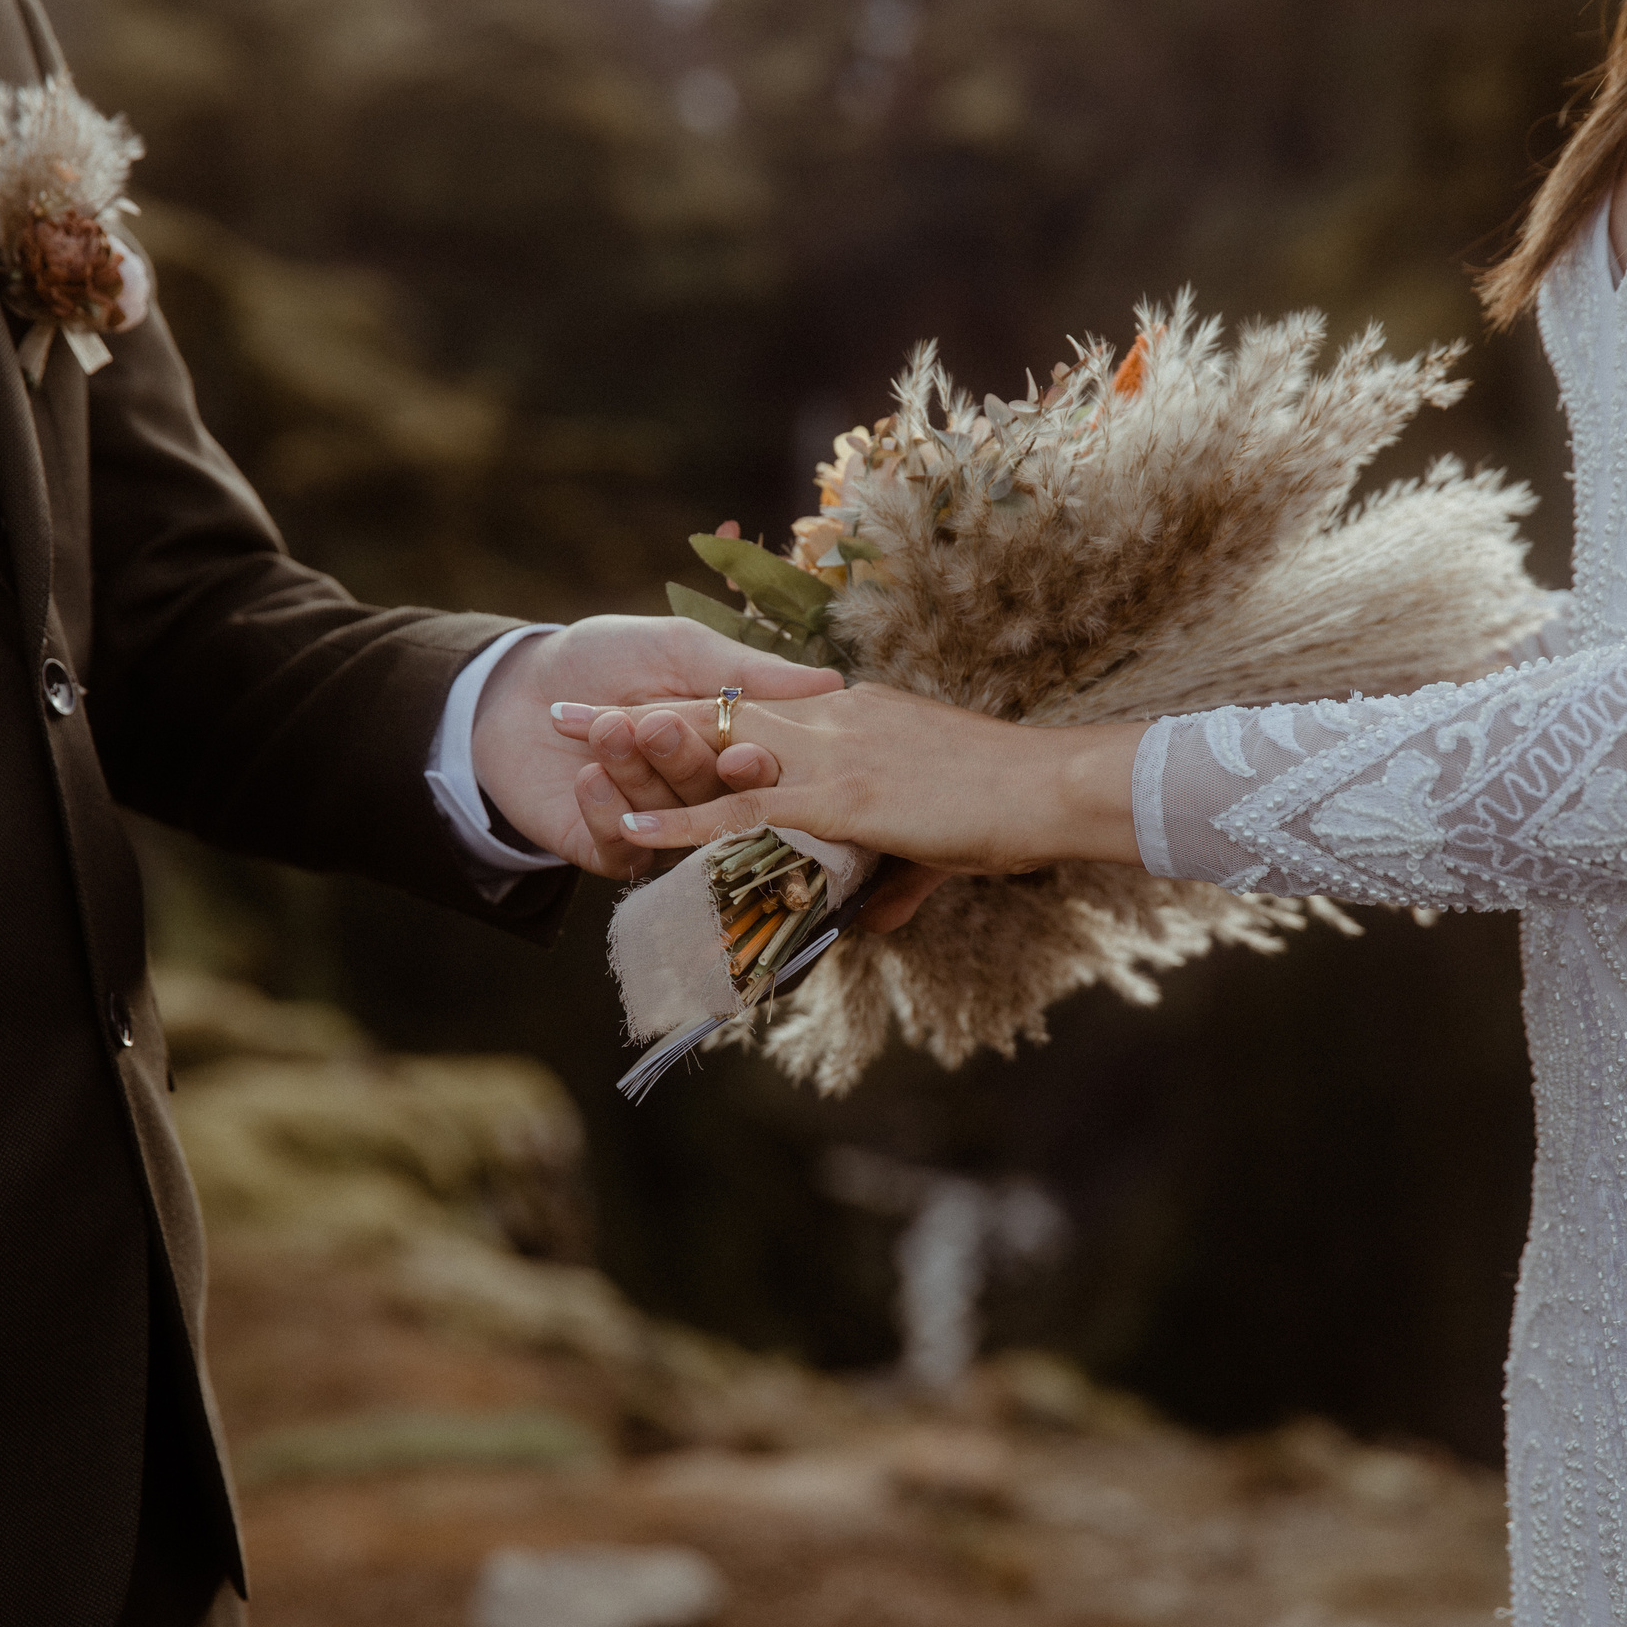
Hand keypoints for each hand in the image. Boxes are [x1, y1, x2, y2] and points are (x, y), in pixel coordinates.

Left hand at [474, 616, 842, 878]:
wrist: (512, 686)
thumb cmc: (603, 656)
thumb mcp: (678, 649)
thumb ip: (745, 671)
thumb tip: (832, 681)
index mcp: (728, 746)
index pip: (759, 765)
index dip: (755, 764)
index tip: (743, 752)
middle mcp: (702, 794)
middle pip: (715, 798)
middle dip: (686, 764)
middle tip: (656, 727)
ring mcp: (658, 828)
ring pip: (670, 821)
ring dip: (640, 775)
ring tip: (610, 729)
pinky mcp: (610, 851)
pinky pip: (624, 850)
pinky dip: (607, 812)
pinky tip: (589, 776)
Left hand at [549, 684, 1147, 896]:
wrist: (1056, 787)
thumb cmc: (1013, 805)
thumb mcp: (939, 840)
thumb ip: (894, 878)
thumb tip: (870, 922)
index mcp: (857, 714)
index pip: (759, 706)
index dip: (695, 706)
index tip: (642, 704)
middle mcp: (835, 720)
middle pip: (718, 711)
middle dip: (639, 712)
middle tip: (570, 709)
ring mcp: (836, 753)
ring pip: (719, 747)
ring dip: (644, 749)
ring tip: (574, 743)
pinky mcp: (844, 797)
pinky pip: (746, 811)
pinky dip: (686, 822)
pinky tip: (636, 825)